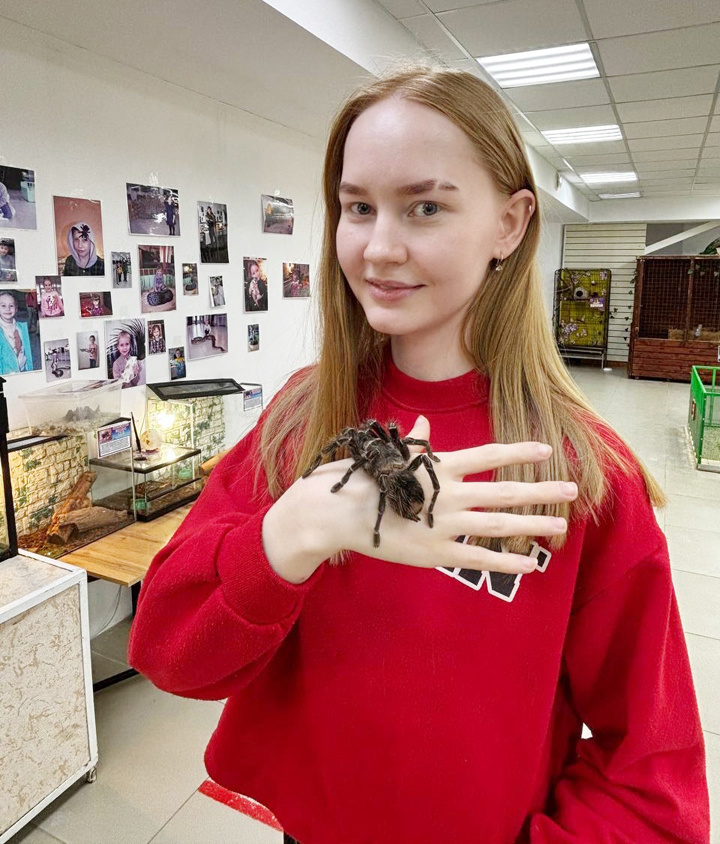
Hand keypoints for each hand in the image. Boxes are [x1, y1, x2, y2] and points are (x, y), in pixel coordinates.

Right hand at [263, 416, 577, 583]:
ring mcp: (445, 524)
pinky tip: (531, 564)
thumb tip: (423, 422)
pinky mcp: (436, 552)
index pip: (488, 455)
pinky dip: (507, 561)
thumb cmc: (361, 478)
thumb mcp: (391, 454)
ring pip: (499, 524)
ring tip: (560, 525)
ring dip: (533, 524)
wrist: (335, 513)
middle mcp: (449, 493)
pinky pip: (479, 558)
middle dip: (541, 490)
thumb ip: (416, 441)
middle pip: (505, 490)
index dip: (519, 451)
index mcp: (439, 466)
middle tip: (571, 490)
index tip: (546, 448)